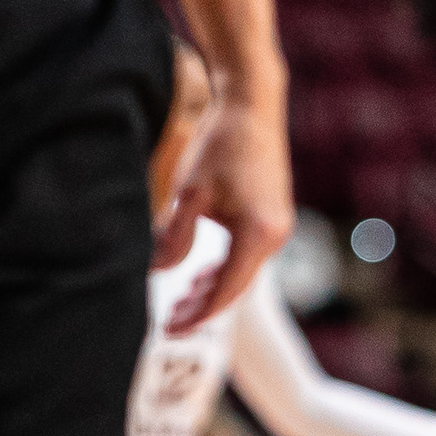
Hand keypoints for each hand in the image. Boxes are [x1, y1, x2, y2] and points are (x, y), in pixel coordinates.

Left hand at [157, 87, 294, 330]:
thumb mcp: (190, 194)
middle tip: (169, 321)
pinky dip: (224, 268)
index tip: (169, 329)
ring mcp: (278, 226)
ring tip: (180, 301)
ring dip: (212, 288)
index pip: (225, 290)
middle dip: (202, 306)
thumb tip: (157, 271)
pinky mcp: (273, 216)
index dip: (197, 315)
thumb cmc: (221, 144)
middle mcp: (276, 235)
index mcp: (257, 234)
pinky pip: (248, 254)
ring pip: (242, 271)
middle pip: (237, 286)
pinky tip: (202, 273)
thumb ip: (174, 237)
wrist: (252, 105)